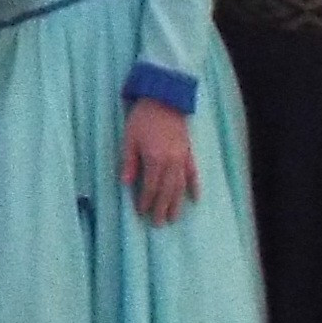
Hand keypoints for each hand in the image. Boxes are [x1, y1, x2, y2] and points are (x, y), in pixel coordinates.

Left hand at [122, 96, 196, 228]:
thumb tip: (126, 184)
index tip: (141, 213)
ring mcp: (182, 158)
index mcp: (155, 159)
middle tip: (159, 224)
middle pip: (167, 191)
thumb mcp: (129, 139)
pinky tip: (195, 198)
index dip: (146, 201)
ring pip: (180, 186)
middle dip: (162, 208)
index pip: (151, 187)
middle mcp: (171, 162)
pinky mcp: (189, 152)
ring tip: (174, 218)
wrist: (165, 98)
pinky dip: (195, 186)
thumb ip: (129, 162)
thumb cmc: (143, 118)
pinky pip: (193, 173)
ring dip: (177, 203)